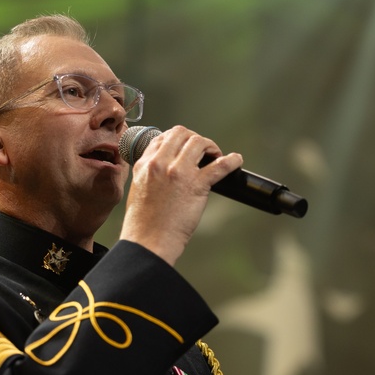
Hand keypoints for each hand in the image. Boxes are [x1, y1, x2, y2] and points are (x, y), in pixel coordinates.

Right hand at [119, 125, 242, 265]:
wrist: (149, 241)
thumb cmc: (144, 223)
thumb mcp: (139, 189)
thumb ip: (150, 174)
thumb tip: (166, 169)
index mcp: (145, 164)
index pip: (163, 137)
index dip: (179, 139)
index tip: (186, 147)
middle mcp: (160, 163)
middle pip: (182, 133)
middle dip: (195, 139)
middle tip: (203, 151)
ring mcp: (178, 172)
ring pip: (199, 142)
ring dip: (211, 146)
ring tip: (216, 156)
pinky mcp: (196, 185)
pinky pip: (220, 165)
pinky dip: (232, 161)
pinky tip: (236, 161)